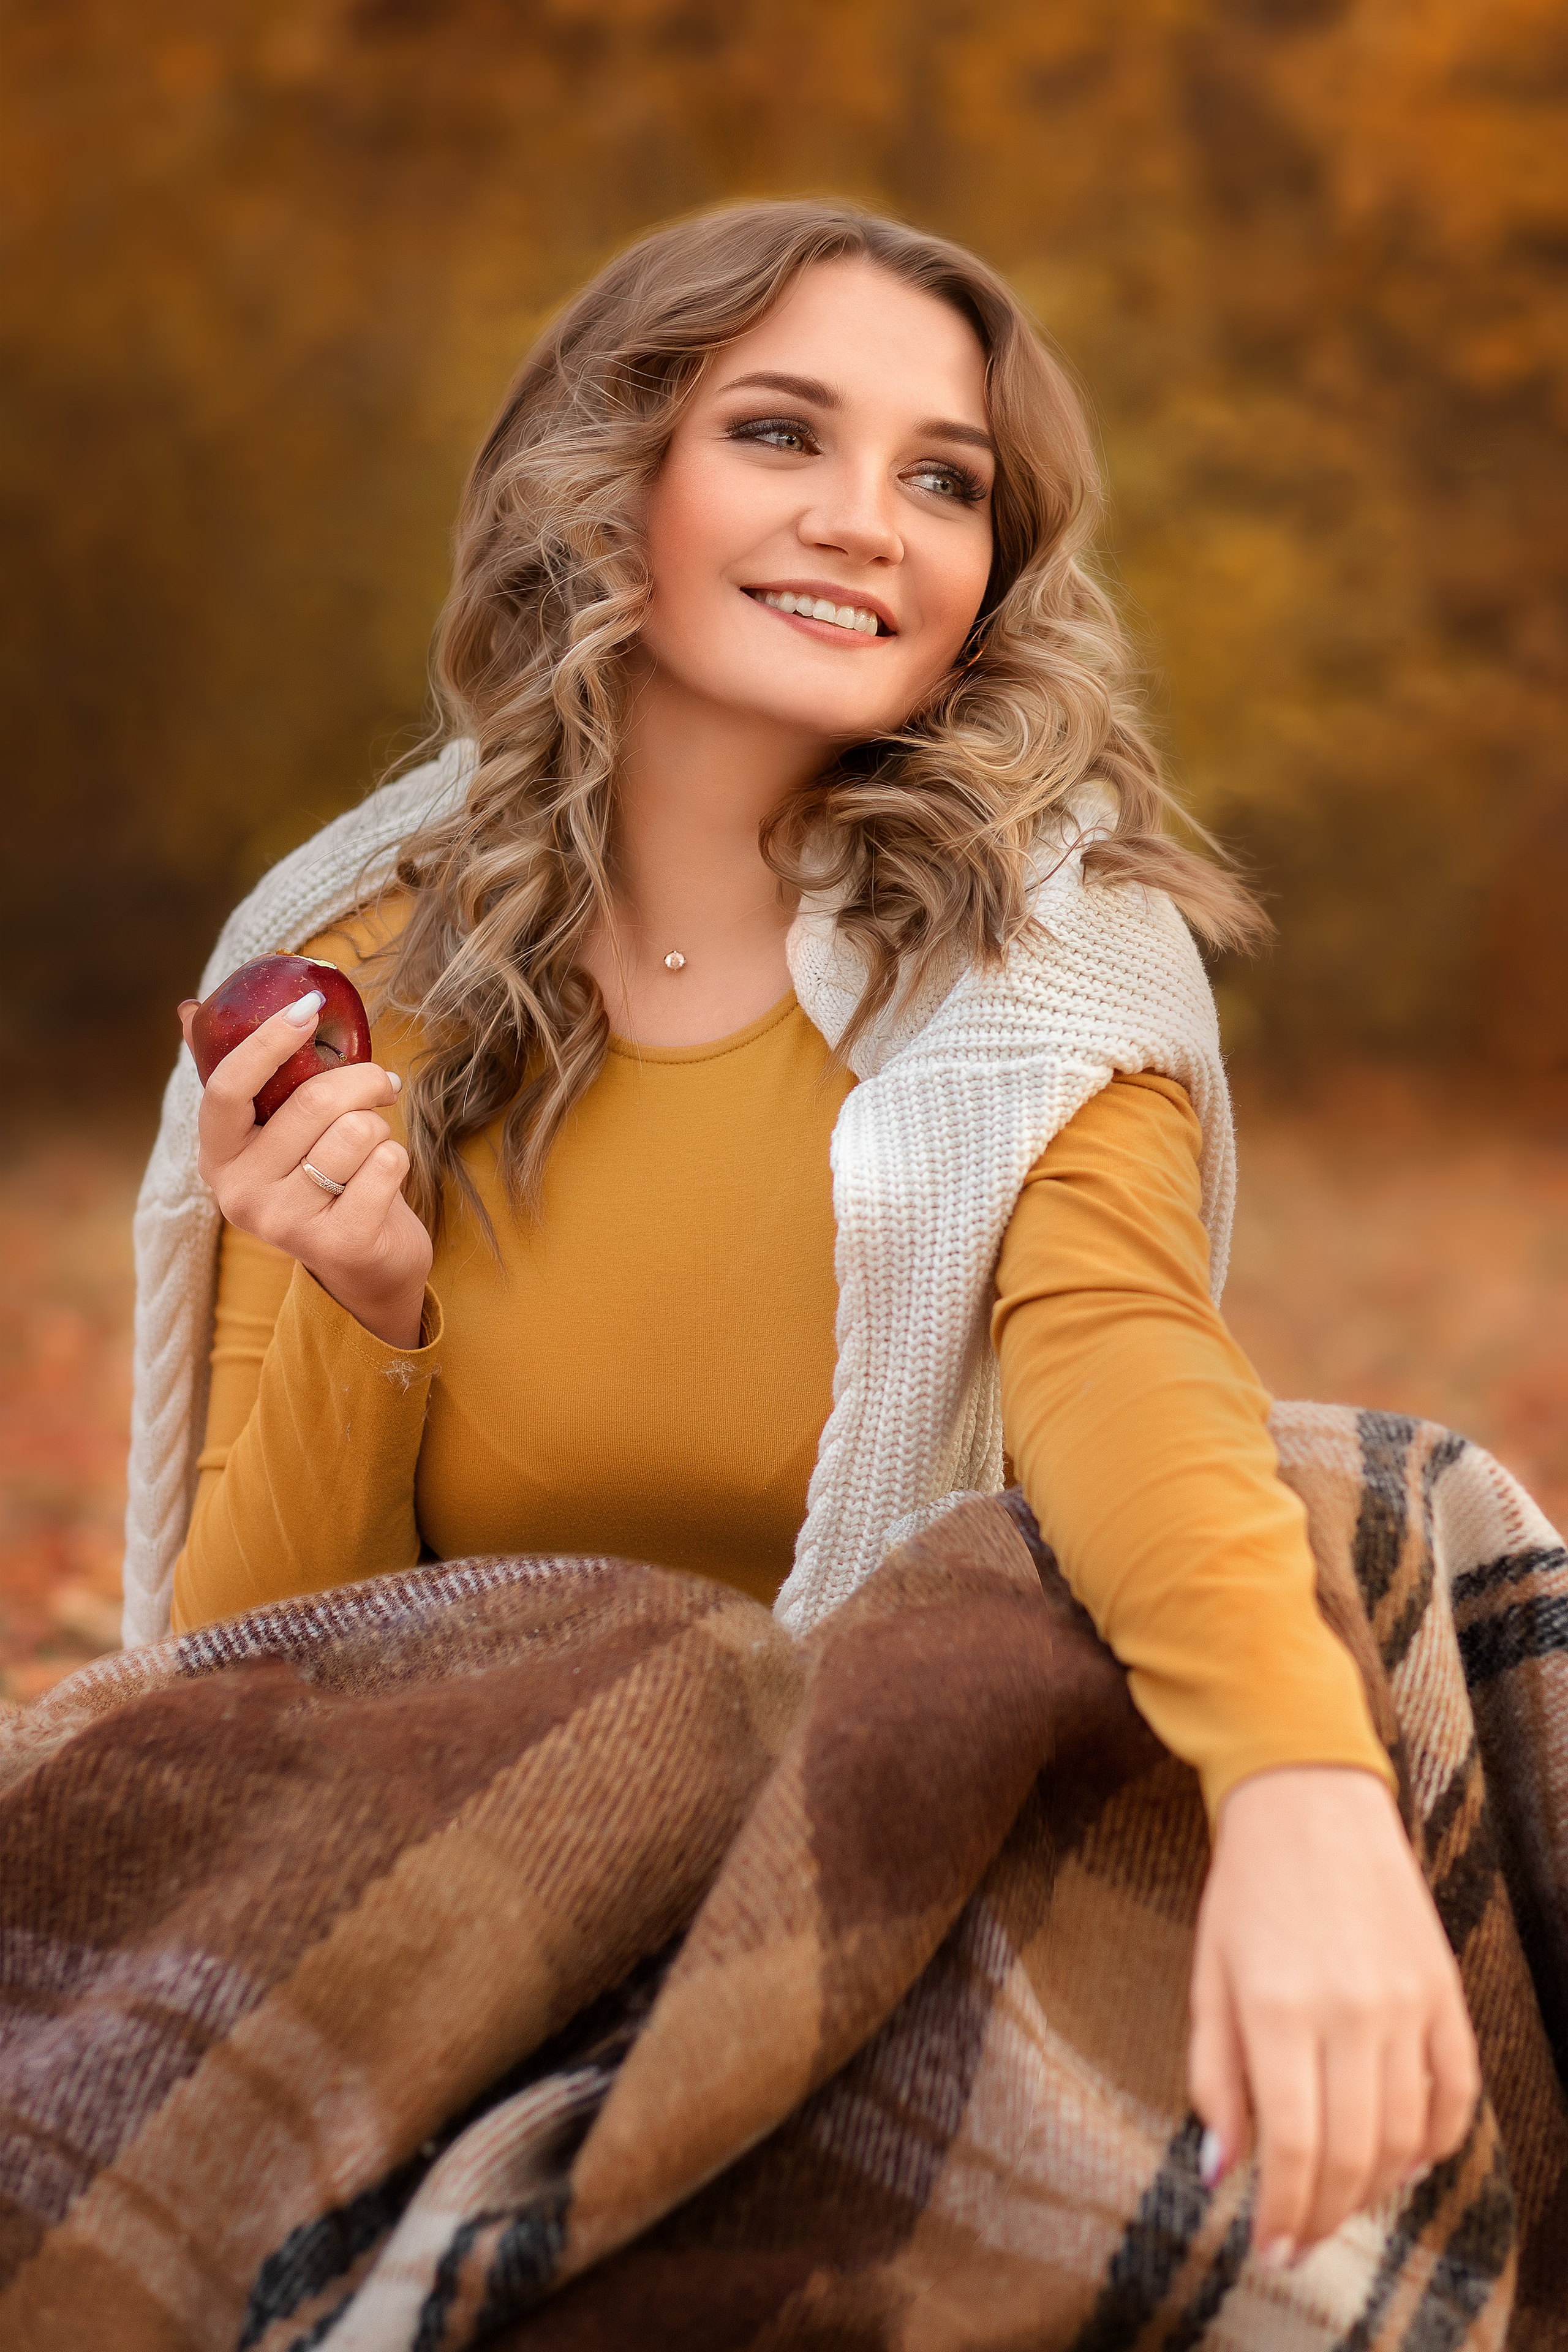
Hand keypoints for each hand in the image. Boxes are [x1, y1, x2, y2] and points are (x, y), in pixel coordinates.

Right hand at [179, 989, 432, 1347]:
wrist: (366, 1268)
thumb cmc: (323, 1182)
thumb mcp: (276, 1134)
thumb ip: (242, 1078)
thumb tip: (187, 1009)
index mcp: (218, 1157)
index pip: (227, 1088)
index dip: (267, 1042)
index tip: (308, 1006)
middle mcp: (240, 1194)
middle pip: (312, 1102)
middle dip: (362, 1079)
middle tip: (382, 1082)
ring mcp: (286, 1224)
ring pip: (356, 1131)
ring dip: (380, 1127)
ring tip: (372, 1148)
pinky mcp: (339, 1243)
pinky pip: (386, 1162)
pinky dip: (397, 1159)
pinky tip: (383, 1180)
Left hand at [1188, 1765, 1479, 2264]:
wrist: (1309, 1799)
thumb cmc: (1245, 1888)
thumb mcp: (1207, 1976)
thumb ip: (1214, 2076)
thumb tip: (1223, 2171)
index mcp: (1280, 2010)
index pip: (1296, 2148)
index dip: (1285, 2214)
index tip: (1270, 2248)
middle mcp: (1351, 2012)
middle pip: (1353, 2155)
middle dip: (1324, 2215)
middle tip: (1298, 2241)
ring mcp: (1407, 2002)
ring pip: (1405, 2135)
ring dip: (1372, 2188)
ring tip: (1339, 2203)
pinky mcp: (1444, 1990)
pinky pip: (1455, 2092)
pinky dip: (1434, 2142)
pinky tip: (1403, 2162)